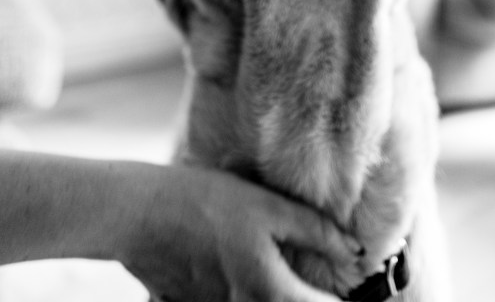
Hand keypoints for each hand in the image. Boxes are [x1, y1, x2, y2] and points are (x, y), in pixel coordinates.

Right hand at [113, 163, 361, 301]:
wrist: (138, 214)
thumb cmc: (204, 202)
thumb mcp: (266, 207)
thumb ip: (316, 232)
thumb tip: (356, 253)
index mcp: (272, 294)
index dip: (345, 300)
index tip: (355, 279)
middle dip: (313, 296)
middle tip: (324, 280)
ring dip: (283, 292)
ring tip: (283, 266)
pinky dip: (257, 295)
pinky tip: (253, 268)